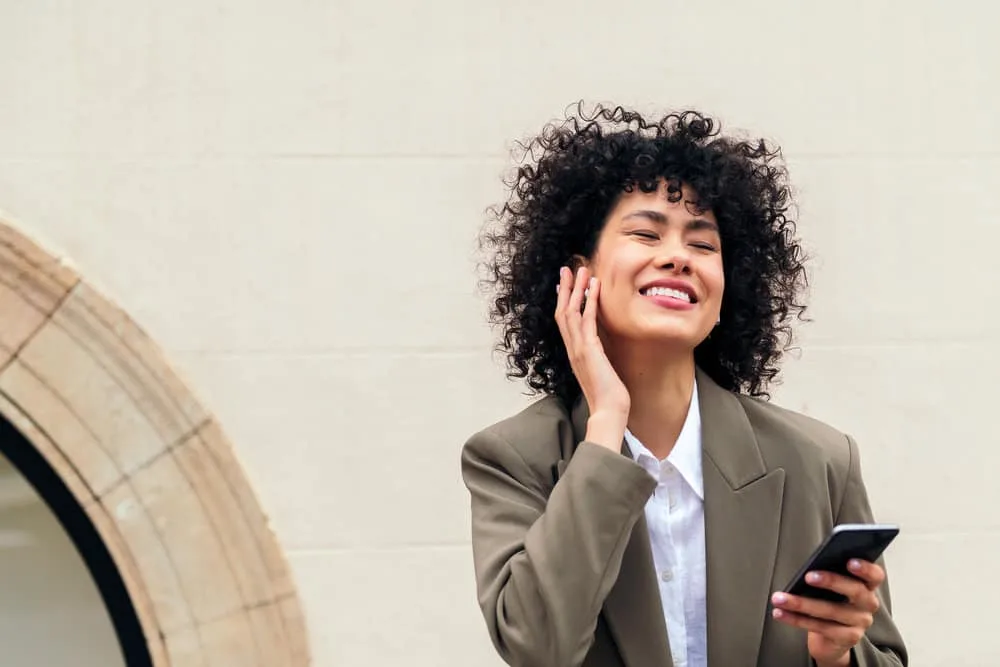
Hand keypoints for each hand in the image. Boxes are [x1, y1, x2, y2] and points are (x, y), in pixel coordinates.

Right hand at [554, 266, 629, 448]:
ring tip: (581, 269)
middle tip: (567, 268)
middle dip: (565, 288)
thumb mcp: (601, 372)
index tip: (565, 285)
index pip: (564, 322)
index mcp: (574, 353)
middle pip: (562, 311)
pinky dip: (590, 301)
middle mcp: (572, 348)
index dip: (564, 301)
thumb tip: (601, 352)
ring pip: (571, 312)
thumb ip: (598, 359)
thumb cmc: (608, 396)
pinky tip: (595, 287)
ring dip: (576, 289)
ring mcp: (578, 349)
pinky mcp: (589, 350)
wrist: (608, 412)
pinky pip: (587, 320)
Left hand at [770, 559, 884, 666]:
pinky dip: (796, 619)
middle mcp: (868, 604)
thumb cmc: (830, 601)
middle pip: (855, 591)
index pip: (875, 575)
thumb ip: (829, 574)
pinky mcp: (847, 638)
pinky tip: (780, 613)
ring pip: (830, 611)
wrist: (831, 638)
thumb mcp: (832, 587)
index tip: (850, 561)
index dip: (866, 568)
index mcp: (867, 585)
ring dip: (801, 603)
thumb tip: (809, 568)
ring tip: (779, 598)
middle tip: (807, 576)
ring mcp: (859, 622)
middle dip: (831, 581)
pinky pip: (820, 627)